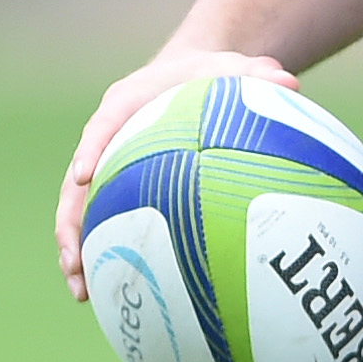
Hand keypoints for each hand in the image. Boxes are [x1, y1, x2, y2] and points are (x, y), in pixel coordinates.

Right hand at [55, 48, 299, 300]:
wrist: (188, 77)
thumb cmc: (207, 75)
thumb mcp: (231, 68)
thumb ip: (257, 74)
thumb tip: (292, 82)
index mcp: (126, 101)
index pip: (102, 123)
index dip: (90, 149)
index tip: (84, 176)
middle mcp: (107, 137)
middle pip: (76, 182)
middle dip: (70, 221)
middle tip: (73, 260)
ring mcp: (108, 166)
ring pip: (80, 211)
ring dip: (78, 250)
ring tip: (83, 291)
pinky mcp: (117, 187)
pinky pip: (106, 223)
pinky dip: (106, 254)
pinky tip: (114, 293)